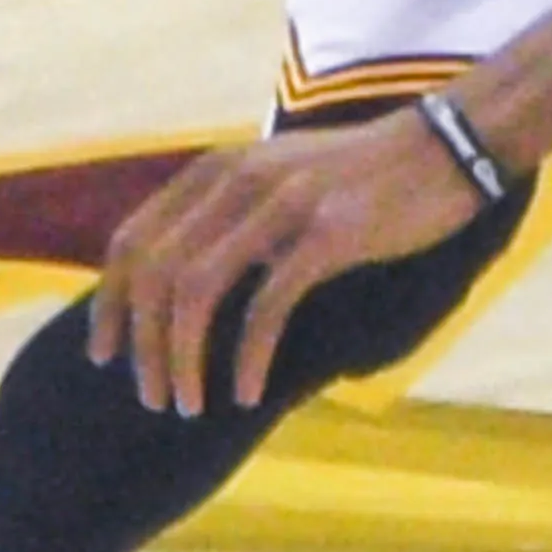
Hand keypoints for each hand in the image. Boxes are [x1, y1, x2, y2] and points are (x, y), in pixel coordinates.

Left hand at [89, 114, 477, 412]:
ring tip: (189, 404)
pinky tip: (247, 392)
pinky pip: (266, 306)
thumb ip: (232, 215)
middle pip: (156, 273)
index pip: (133, 240)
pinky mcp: (326, 234)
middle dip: (144, 346)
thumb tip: (186, 285)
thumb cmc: (364, 175)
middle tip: (154, 396)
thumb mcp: (280, 178)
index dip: (110, 304)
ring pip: (196, 292)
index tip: (106, 354)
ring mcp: (280, 204)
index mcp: (218, 168)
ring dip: (183, 358)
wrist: (445, 147)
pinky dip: (247, 357)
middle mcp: (238, 180)